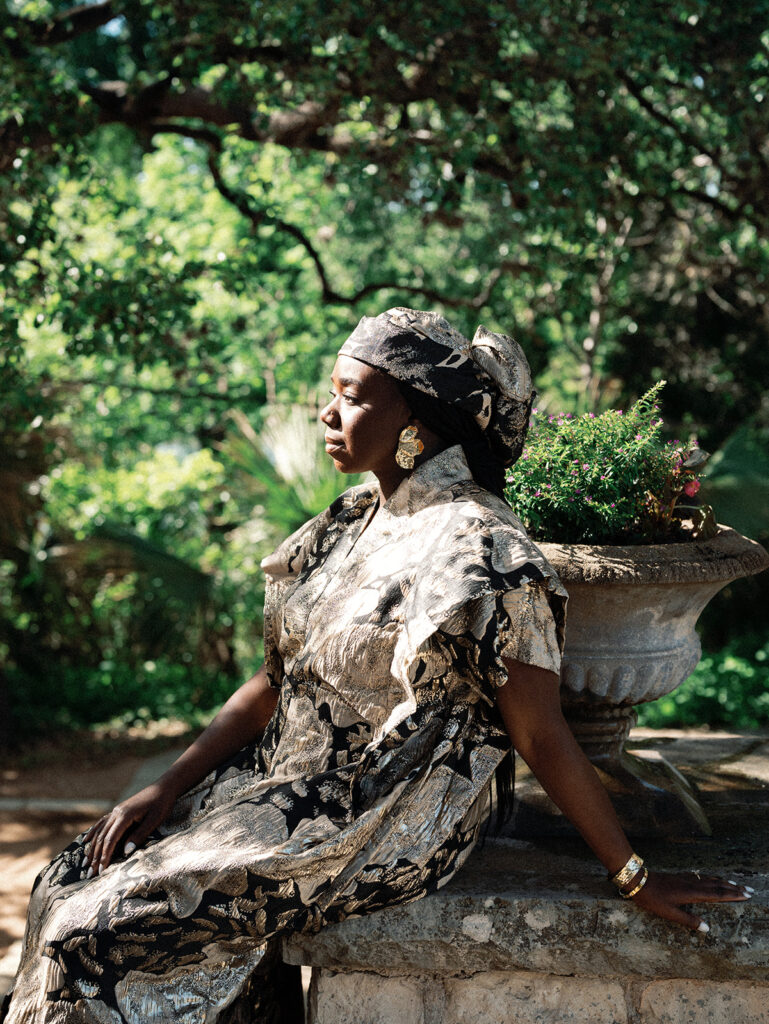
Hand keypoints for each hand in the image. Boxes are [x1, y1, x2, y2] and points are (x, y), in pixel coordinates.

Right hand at [83, 781, 178, 875]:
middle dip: (95, 856)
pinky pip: (102, 823)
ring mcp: (116, 811)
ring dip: (92, 848)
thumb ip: (140, 835)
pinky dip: (93, 833)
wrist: (165, 787)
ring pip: (99, 831)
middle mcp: (116, 812)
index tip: (101, 871)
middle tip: (89, 874)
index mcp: (125, 815)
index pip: (110, 840)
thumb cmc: (162, 803)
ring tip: (84, 863)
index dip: (104, 856)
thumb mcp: (155, 820)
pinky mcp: (118, 810)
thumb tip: (125, 852)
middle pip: (101, 837)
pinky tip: (85, 840)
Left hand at [629, 870, 753, 930]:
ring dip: (724, 882)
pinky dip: (712, 878)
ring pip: (710, 879)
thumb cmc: (653, 899)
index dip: (732, 895)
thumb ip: (689, 920)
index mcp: (692, 893)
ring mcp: (686, 879)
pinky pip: (702, 877)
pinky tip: (712, 878)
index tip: (746, 895)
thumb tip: (708, 929)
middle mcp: (692, 884)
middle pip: (717, 885)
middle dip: (734, 888)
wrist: (638, 880)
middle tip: (749, 890)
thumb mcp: (670, 913)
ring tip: (736, 883)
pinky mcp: (680, 877)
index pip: (717, 894)